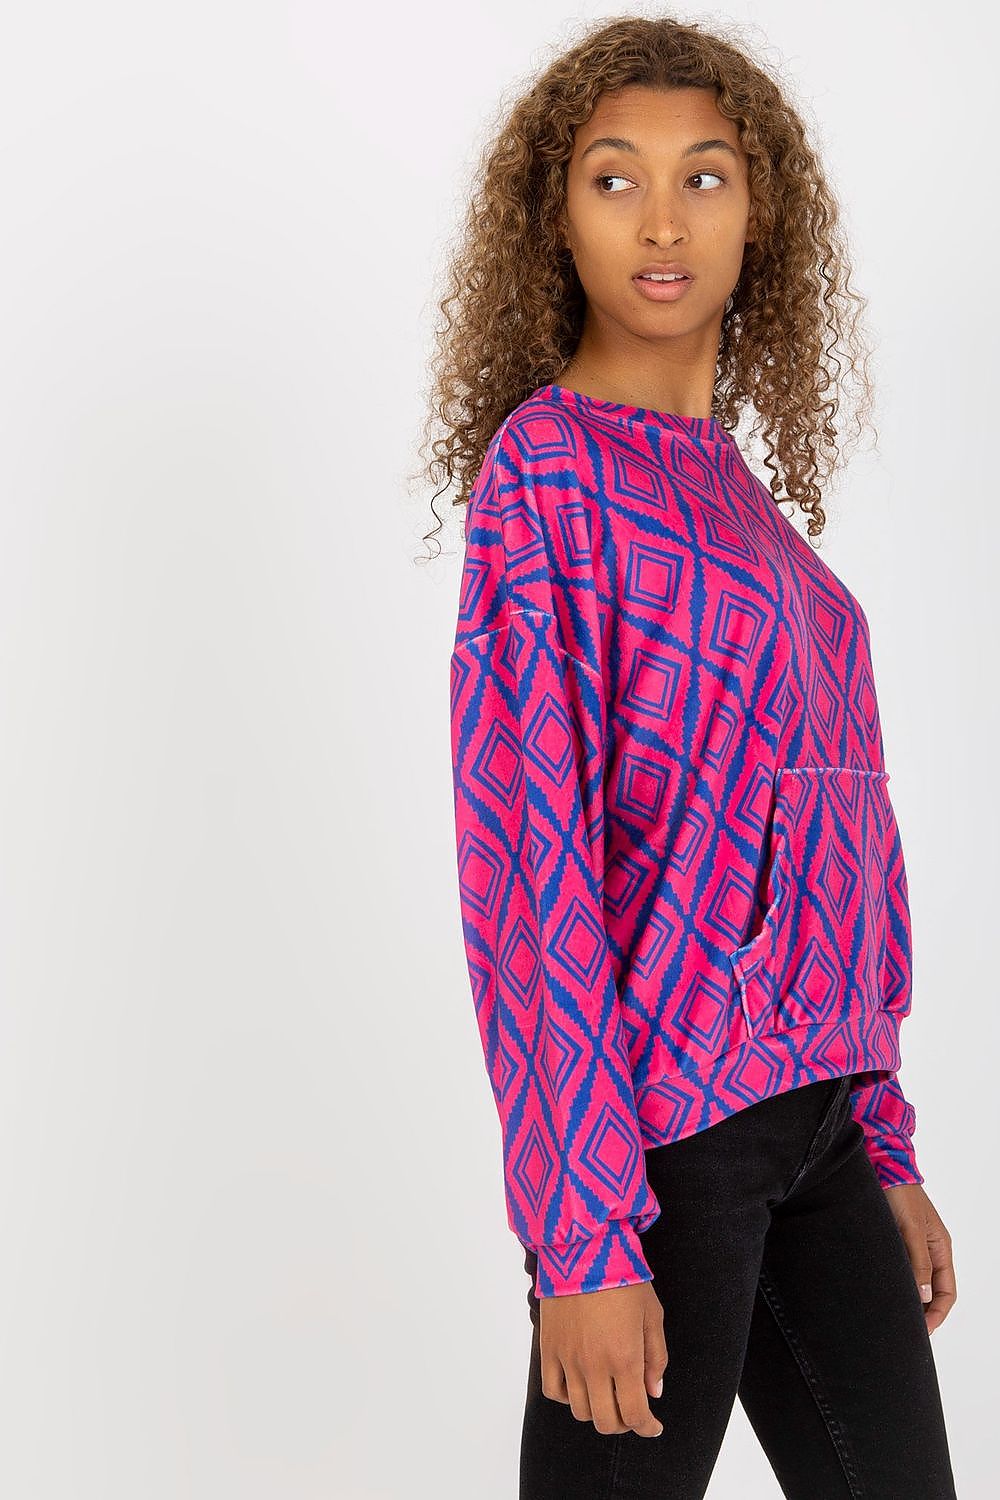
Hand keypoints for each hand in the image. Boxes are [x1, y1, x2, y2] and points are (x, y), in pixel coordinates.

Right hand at [538, 1279, 666, 1436]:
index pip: (635, 1414)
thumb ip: (656, 1358)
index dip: (646, 1427)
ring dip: (597, 1412)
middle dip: (624, 1423)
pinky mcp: (548, 1348)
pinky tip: (579, 1385)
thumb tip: (653, 1393)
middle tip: (632, 1411)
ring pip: (579, 1410)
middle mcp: (595, 1365)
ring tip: (606, 1396)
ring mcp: (568, 1359)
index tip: (653, 1426)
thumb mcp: (652, 1315)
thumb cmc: (623, 1278)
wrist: (583, 1249)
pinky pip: (552, 1390)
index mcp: (625, 1358)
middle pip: (606, 1421)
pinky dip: (566, 1397)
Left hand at [884, 1182, 955, 1334]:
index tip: (924, 1330)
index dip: (937, 1313)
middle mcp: (928, 1250)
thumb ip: (918, 1261)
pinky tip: (882, 1291)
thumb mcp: (911, 1228)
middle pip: (931, 1290)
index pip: (946, 1291)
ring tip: (892, 1314)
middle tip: (905, 1328)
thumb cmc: (899, 1193)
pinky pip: (899, 1269)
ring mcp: (911, 1246)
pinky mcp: (893, 1241)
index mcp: (940, 1248)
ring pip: (914, 1281)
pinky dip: (895, 1283)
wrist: (881, 1165)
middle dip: (923, 1311)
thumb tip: (924, 1294)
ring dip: (908, 1298)